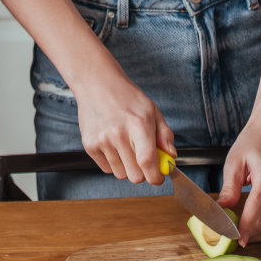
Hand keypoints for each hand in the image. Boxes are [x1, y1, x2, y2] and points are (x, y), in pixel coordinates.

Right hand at [74, 65, 175, 186]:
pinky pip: (106, 169)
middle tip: (142, 159)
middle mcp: (118, 134)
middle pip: (135, 176)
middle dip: (143, 172)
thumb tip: (171, 155)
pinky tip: (112, 145)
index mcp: (138, 123)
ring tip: (125, 146)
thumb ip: (164, 134)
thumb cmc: (125, 96)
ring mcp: (102, 140)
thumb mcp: (151, 109)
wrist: (96, 83)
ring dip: (126, 167)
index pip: (147, 161)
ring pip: (121, 174)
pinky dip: (113, 163)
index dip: (156, 176)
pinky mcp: (89, 145)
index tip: (159, 177)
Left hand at [217, 122, 260, 246]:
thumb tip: (222, 208)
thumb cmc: (253, 142)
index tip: (236, 239)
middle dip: (249, 234)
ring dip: (257, 235)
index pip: (258, 207)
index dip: (247, 226)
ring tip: (239, 234)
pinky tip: (252, 228)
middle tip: (230, 237)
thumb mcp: (235, 160)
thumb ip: (230, 187)